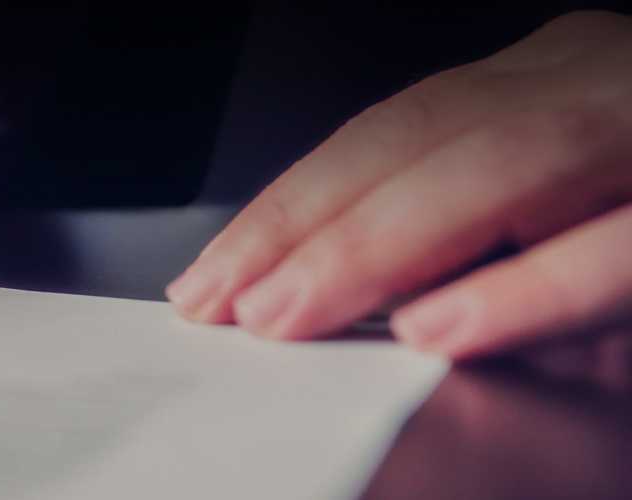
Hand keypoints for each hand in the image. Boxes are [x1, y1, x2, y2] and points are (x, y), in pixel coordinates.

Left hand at [166, 11, 631, 359]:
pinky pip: (612, 248)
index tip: (212, 275)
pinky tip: (441, 330)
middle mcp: (596, 83)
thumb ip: (468, 241)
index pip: (392, 131)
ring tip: (291, 315)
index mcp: (553, 80)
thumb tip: (349, 307)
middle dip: (309, 227)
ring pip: (502, 167)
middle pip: (423, 137)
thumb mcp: (564, 211)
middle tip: (227, 304)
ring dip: (378, 249)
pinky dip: (522, 292)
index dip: (291, 205)